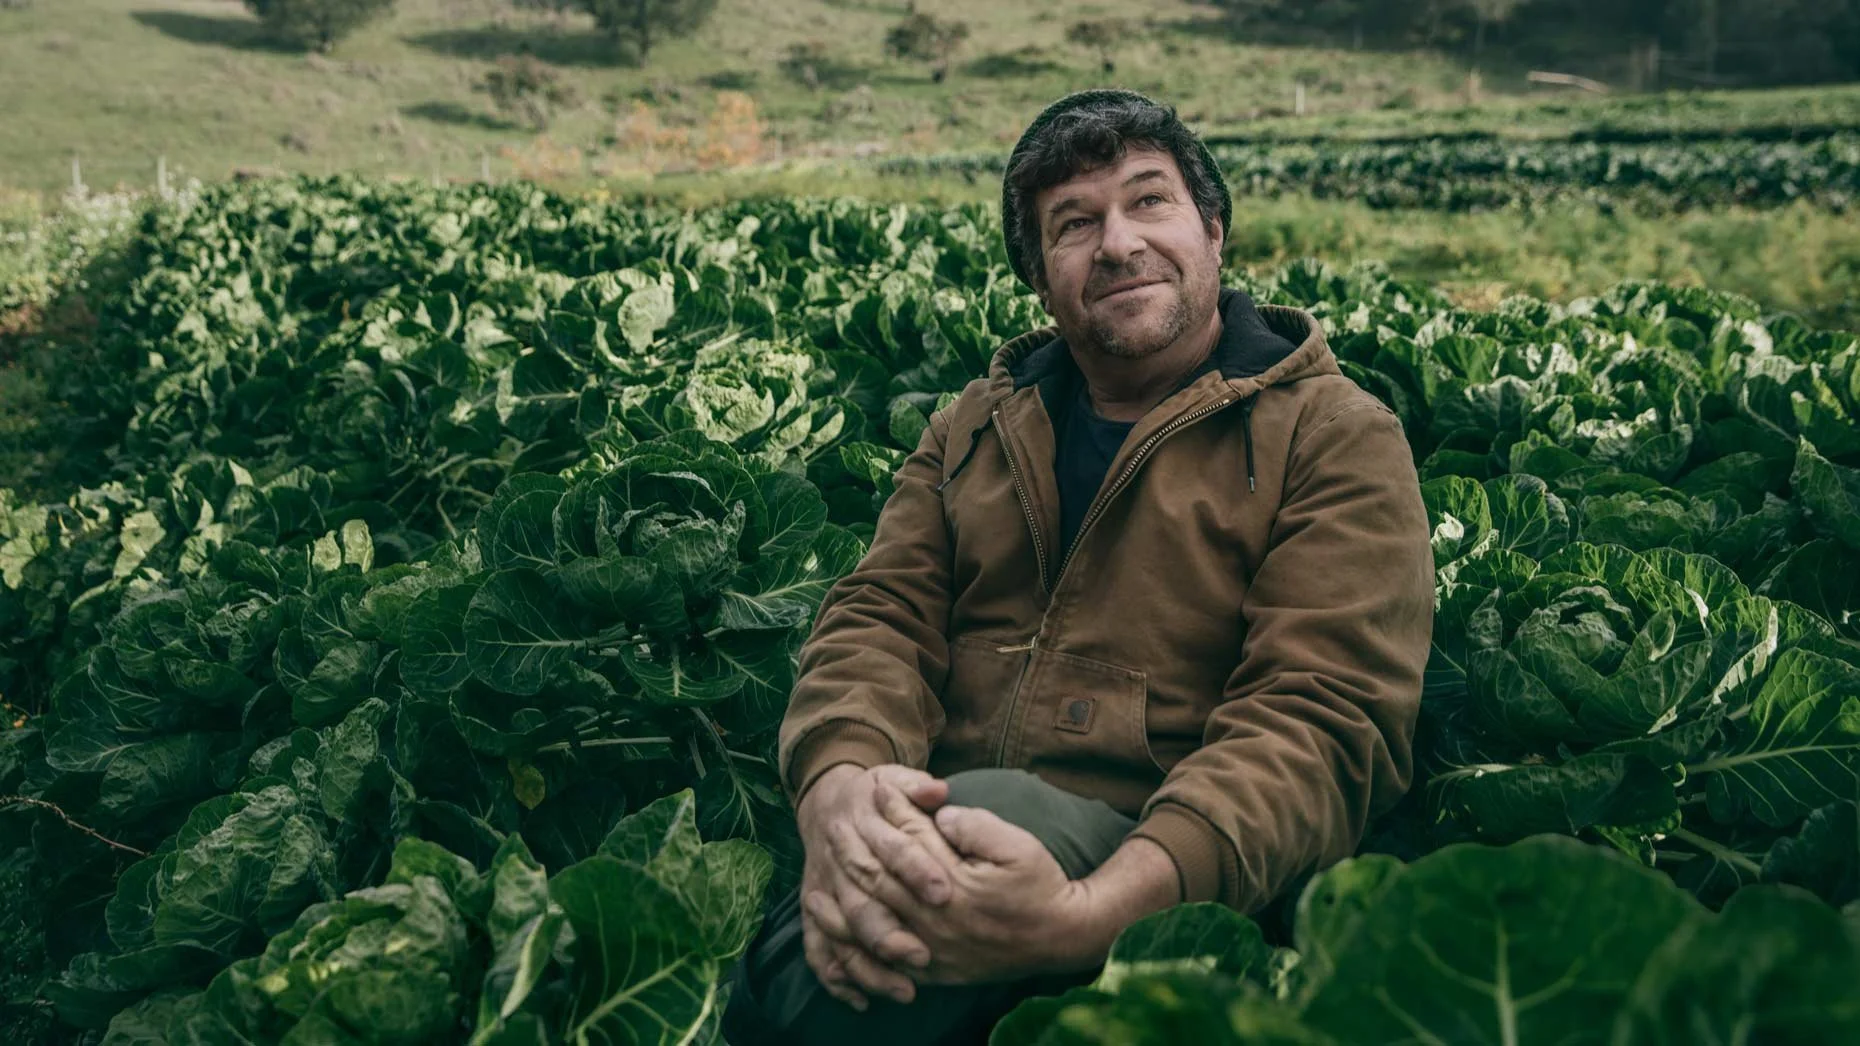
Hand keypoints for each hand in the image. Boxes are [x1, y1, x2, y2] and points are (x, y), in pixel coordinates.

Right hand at [795, 765, 951, 1008]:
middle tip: (923, 956)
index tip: (942, 892)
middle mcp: (839, 858)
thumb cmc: (877, 796)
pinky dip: (835, 975)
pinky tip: (860, 1000)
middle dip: (889, 929)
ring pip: (839, 929)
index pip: (891, 847)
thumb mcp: (895, 781)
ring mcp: (823, 887)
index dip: (915, 869)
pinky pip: (817, 946)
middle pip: (860, 897)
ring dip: (868, 962)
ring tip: (905, 989)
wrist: (827, 802)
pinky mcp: (814, 909)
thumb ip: (917, 787)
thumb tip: (939, 791)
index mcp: (862, 823)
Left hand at [819, 780, 1085, 987]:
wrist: (1062, 937)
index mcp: (954, 884)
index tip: (874, 789)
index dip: (891, 812)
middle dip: (855, 851)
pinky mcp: (936, 972)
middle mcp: (937, 919)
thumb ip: (975, 826)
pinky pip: (886, 964)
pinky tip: (843, 940)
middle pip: (882, 881)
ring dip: (843, 906)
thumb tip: (938, 815)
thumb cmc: (1041, 885)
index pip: (909, 842)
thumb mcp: (1018, 844)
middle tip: (832, 827)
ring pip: (875, 924)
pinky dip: (859, 952)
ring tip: (815, 890)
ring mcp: (934, 949)